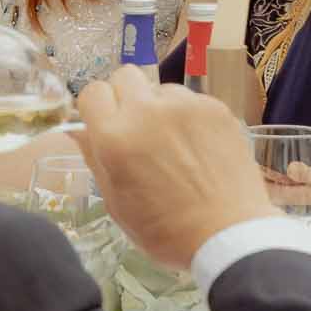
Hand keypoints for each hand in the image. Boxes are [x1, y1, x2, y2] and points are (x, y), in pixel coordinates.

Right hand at [66, 68, 274, 271]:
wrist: (228, 235)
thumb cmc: (164, 230)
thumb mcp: (115, 202)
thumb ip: (96, 158)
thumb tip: (82, 132)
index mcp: (114, 136)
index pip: (92, 92)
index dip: (96, 108)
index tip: (104, 122)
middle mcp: (146, 111)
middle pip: (125, 76)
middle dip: (125, 97)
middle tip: (137, 126)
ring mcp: (184, 106)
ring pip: (161, 89)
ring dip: (160, 108)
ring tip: (174, 142)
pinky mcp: (216, 109)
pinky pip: (192, 101)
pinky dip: (190, 118)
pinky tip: (199, 147)